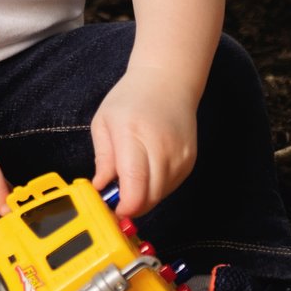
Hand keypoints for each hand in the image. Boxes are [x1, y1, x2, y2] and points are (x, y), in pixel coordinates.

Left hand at [91, 70, 198, 217]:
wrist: (168, 81)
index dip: (124, 206)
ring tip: (131, 180)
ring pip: (161, 195)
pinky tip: (147, 173)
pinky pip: (171, 187)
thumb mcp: (104, 122)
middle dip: (132, 205)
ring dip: (144, 197)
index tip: (113, 208)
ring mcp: (180, 155)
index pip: (134, 183)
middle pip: (150, 196)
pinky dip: (156, 188)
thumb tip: (101, 187)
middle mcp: (161, 147)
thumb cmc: (131, 99)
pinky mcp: (190, 161)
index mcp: (133, 134)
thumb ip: (102, 158)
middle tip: (117, 198)